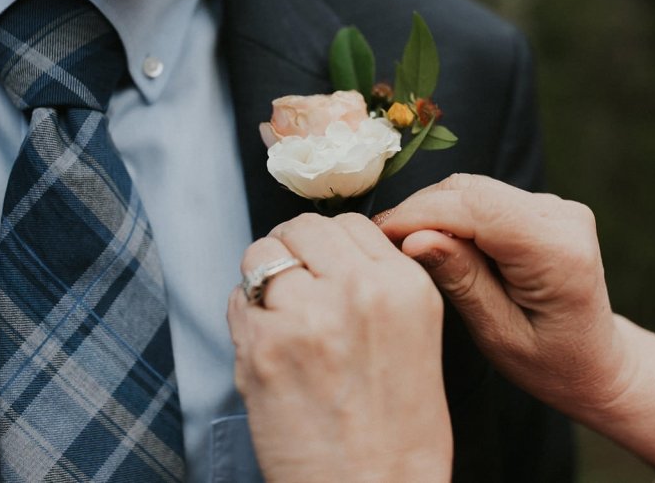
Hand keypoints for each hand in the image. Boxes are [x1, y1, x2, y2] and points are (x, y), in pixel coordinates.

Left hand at [227, 213, 452, 482]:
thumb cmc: (398, 432)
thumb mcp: (417, 338)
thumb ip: (378, 285)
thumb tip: (331, 253)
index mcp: (404, 286)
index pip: (351, 223)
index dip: (329, 245)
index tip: (322, 264)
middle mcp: (356, 291)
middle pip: (302, 228)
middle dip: (293, 251)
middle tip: (295, 285)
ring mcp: (305, 316)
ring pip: (261, 255)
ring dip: (264, 279)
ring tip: (280, 316)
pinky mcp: (260, 347)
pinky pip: (237, 300)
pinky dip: (245, 316)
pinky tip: (267, 345)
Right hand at [377, 174, 630, 415]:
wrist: (598, 362)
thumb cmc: (551, 364)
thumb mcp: (499, 335)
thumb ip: (462, 281)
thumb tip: (414, 238)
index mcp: (557, 251)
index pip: (476, 209)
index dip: (419, 214)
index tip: (376, 236)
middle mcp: (561, 216)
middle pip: (471, 190)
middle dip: (418, 211)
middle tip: (377, 244)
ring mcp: (555, 206)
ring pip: (472, 188)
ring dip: (431, 210)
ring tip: (398, 244)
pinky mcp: (542, 207)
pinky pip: (483, 197)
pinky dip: (450, 213)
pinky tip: (430, 241)